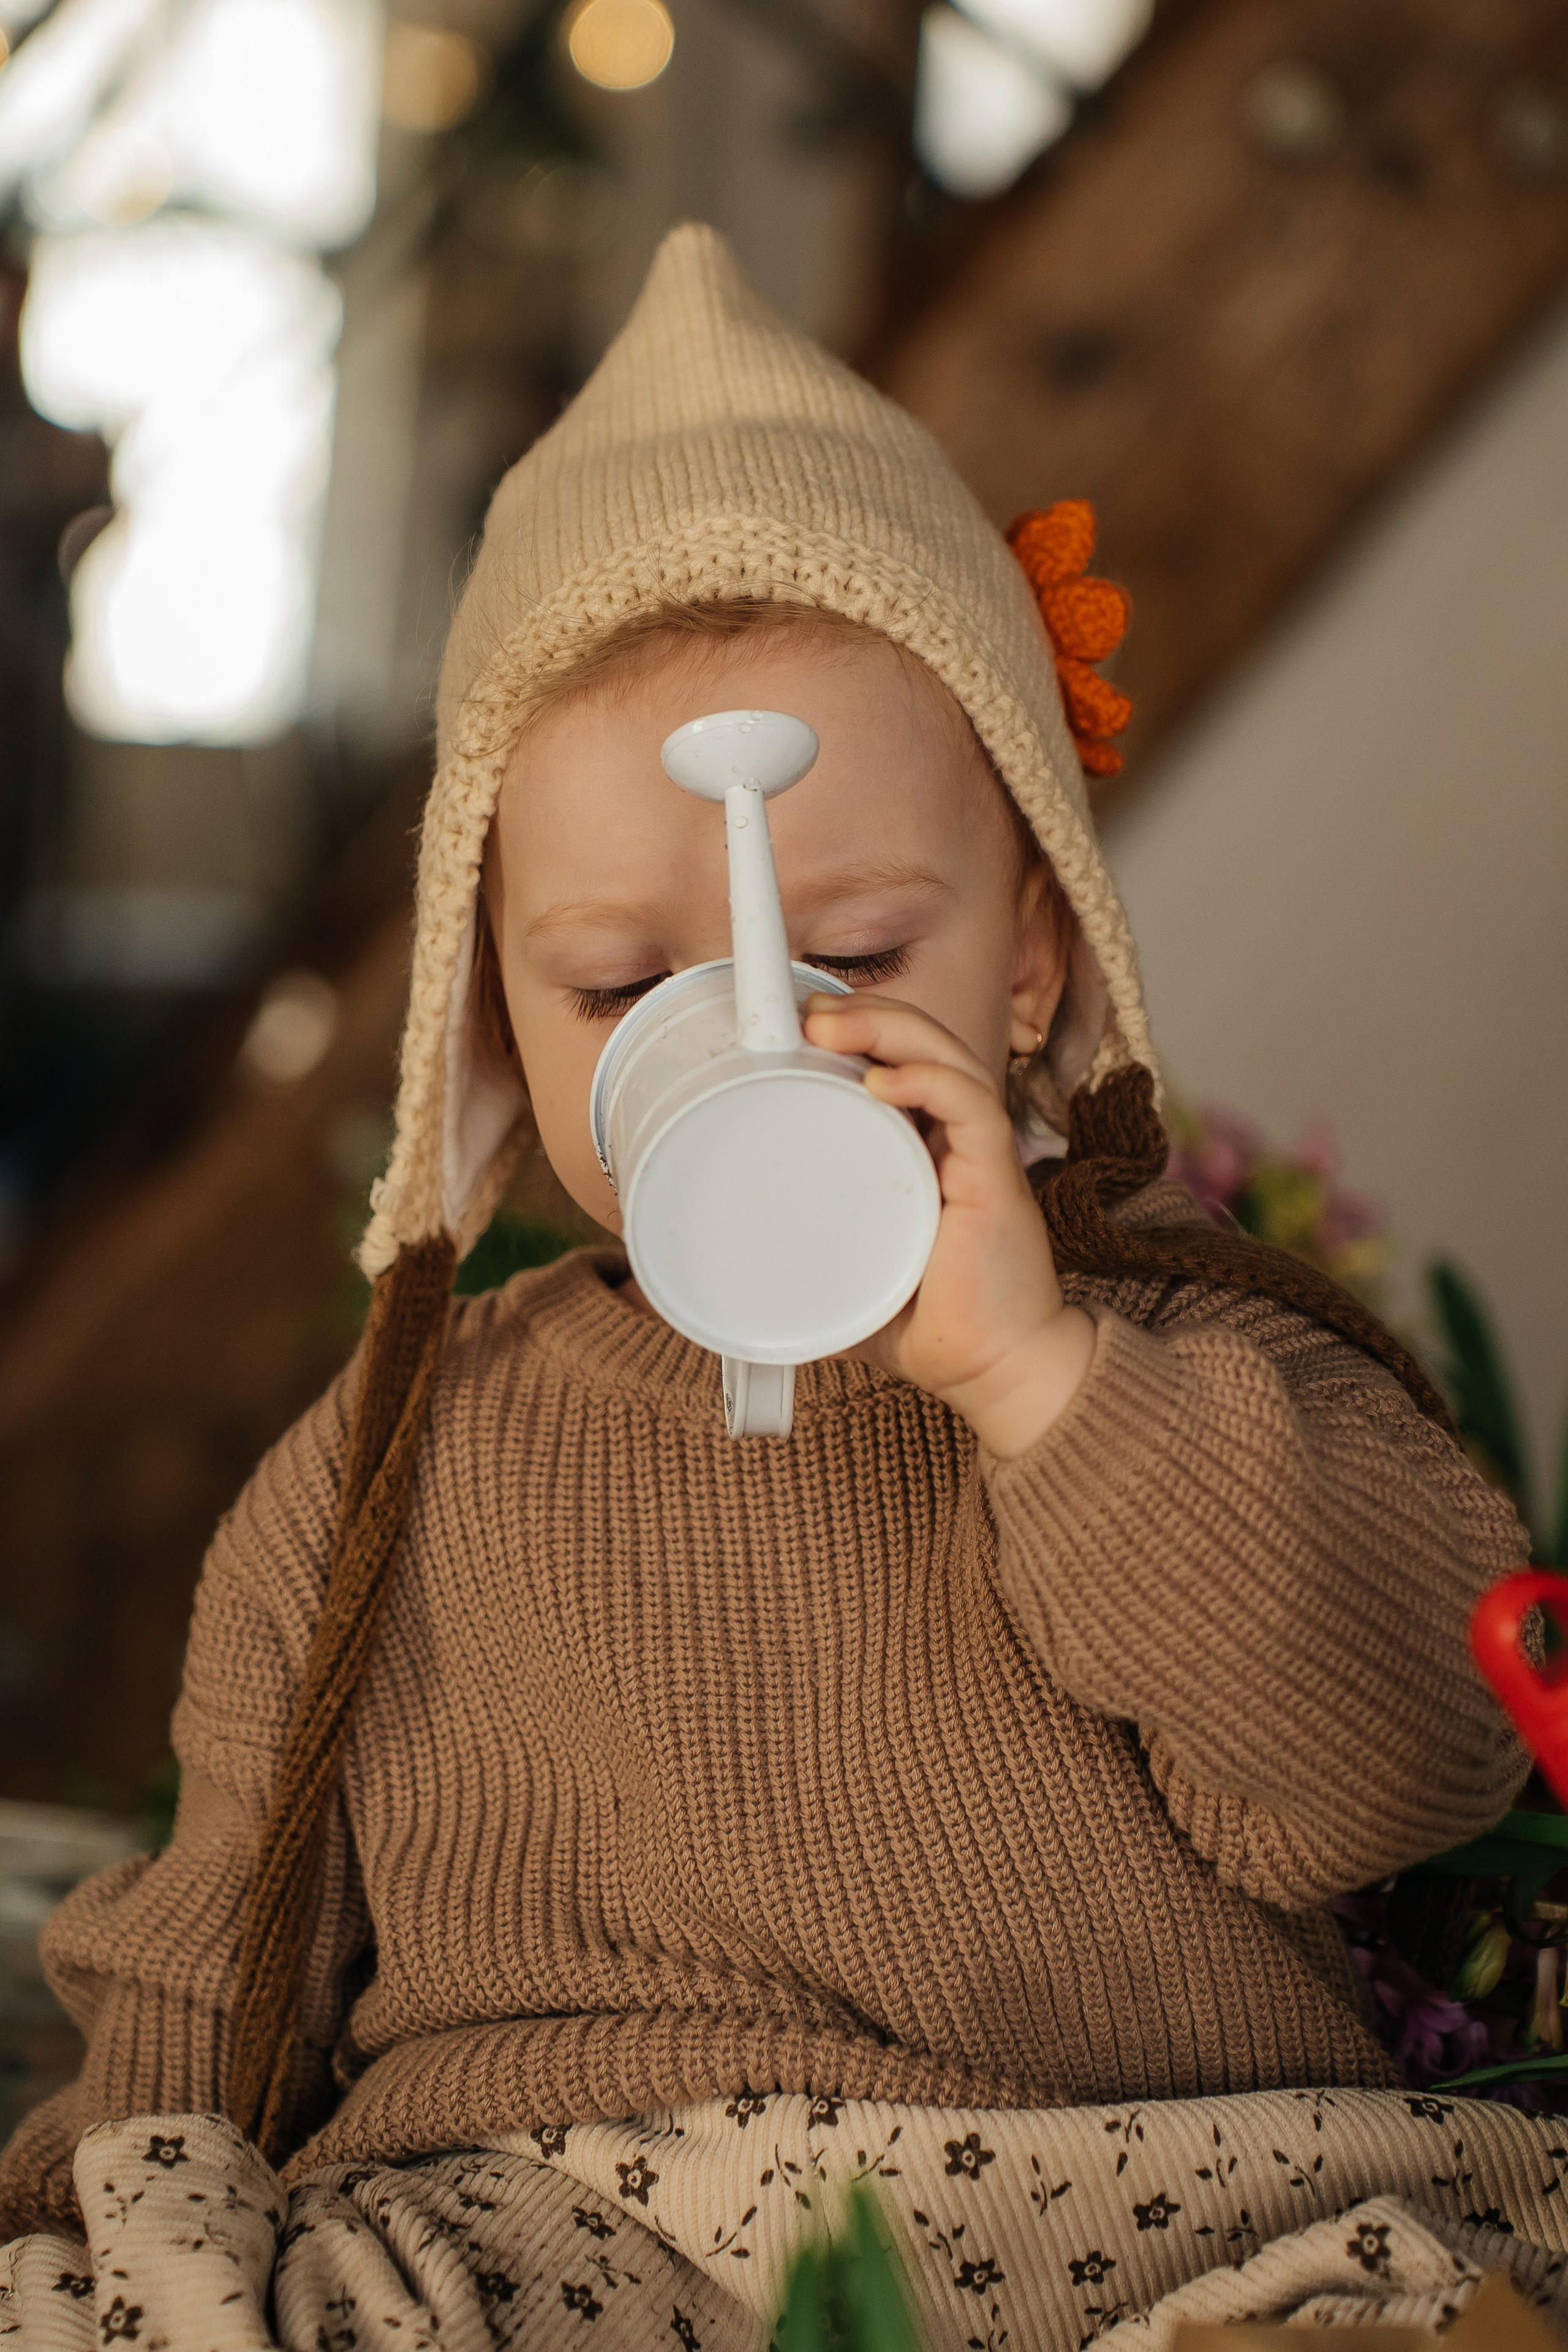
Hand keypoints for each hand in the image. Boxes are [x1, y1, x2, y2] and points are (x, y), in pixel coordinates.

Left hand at [802, 993, 1096, 1458]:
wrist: (993, 1372)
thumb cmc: (925, 1324)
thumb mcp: (843, 1275)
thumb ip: (800, 1258)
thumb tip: (725, 1267)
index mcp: (921, 1148)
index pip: (897, 1061)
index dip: (856, 1029)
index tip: (795, 1025)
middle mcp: (952, 1138)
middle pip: (920, 1042)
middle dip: (864, 1013)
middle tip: (805, 1015)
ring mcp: (977, 1153)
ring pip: (945, 1056)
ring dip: (888, 1028)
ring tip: (830, 1025)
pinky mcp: (997, 1177)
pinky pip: (972, 1105)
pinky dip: (928, 1080)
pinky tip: (883, 1079)